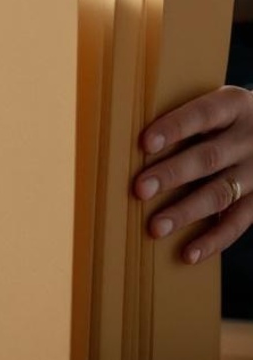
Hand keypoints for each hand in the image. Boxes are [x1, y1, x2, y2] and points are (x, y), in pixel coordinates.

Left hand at [134, 85, 252, 262]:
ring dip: (186, 212)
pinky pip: (239, 222)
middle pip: (208, 157)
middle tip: (139, 189)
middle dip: (172, 174)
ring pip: (221, 193)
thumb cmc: (225, 120)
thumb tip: (121, 135)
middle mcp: (250, 137)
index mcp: (234, 106)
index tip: (145, 143)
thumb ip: (185, 119)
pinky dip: (213, 240)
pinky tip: (188, 254)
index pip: (203, 114)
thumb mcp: (217, 107)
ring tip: (155, 227)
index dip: (175, 127)